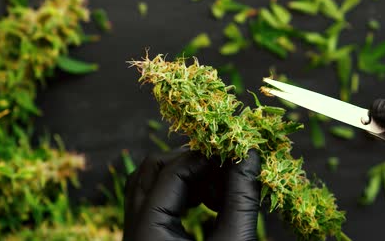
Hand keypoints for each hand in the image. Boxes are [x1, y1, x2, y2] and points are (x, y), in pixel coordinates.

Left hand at [122, 149, 260, 240]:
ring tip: (223, 189)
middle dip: (193, 164)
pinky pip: (158, 201)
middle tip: (226, 166)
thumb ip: (242, 197)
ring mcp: (139, 233)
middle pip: (152, 170)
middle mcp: (134, 229)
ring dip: (189, 178)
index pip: (172, 172)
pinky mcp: (149, 237)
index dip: (206, 157)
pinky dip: (185, 194)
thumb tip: (250, 154)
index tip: (235, 152)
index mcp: (147, 230)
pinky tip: (214, 203)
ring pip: (152, 184)